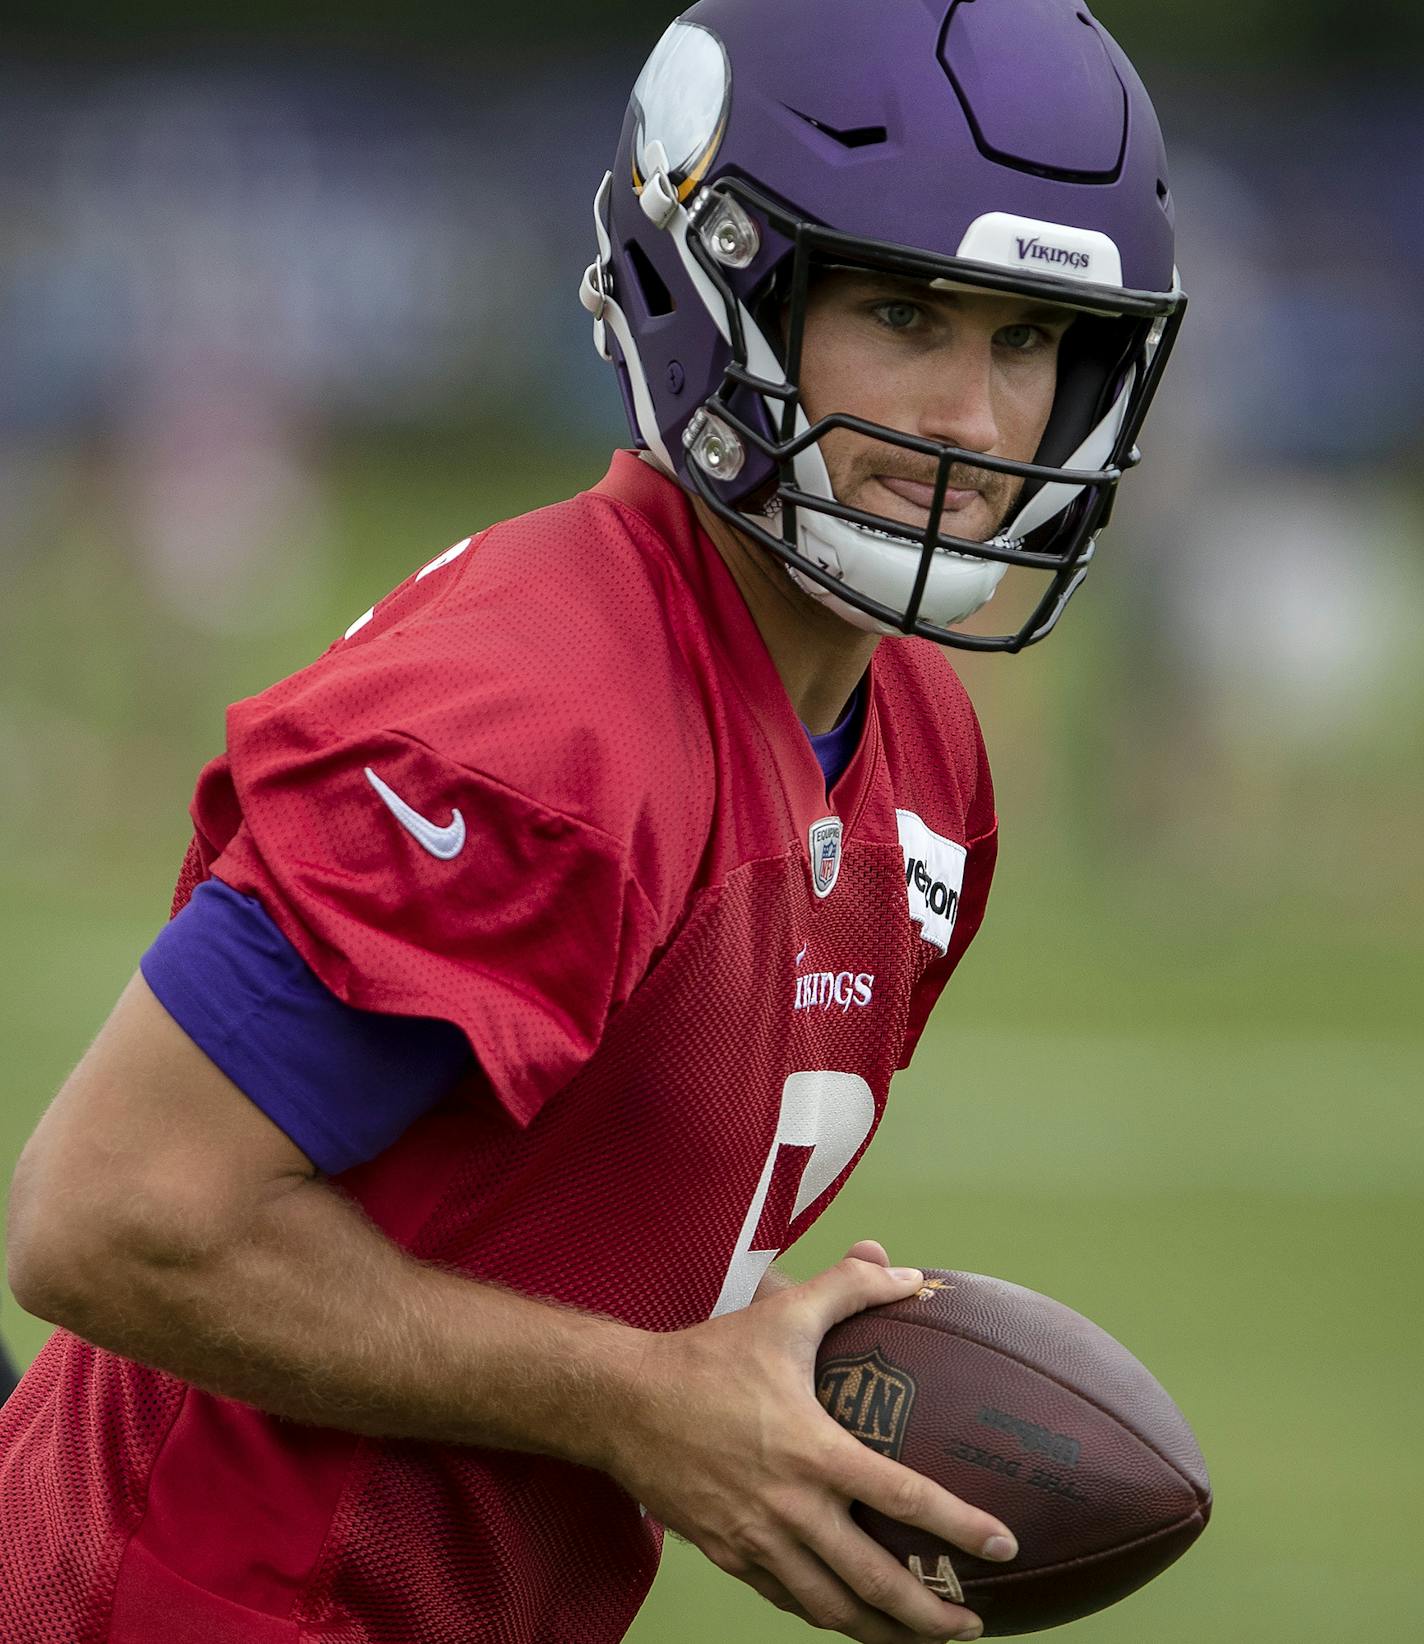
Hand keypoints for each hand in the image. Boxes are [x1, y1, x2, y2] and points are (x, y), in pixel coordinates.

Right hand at [605, 1247, 1016, 1642]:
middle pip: (873, 1581)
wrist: (622, 1403)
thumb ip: (849, 1288)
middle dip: (928, 1615)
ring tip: (921, 1639)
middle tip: (972, 1626)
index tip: (1003, 1546)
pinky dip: (826, 1614)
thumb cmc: (708, 1356)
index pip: (904, 1498)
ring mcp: (757, 1541)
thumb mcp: (783, 1312)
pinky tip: (848, 1615)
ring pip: (831, 1608)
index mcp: (813, 1451)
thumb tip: (907, 1273)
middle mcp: (790, 1508)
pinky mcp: (729, 1555)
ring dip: (882, 1632)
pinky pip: (788, 1599)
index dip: (959, 1527)